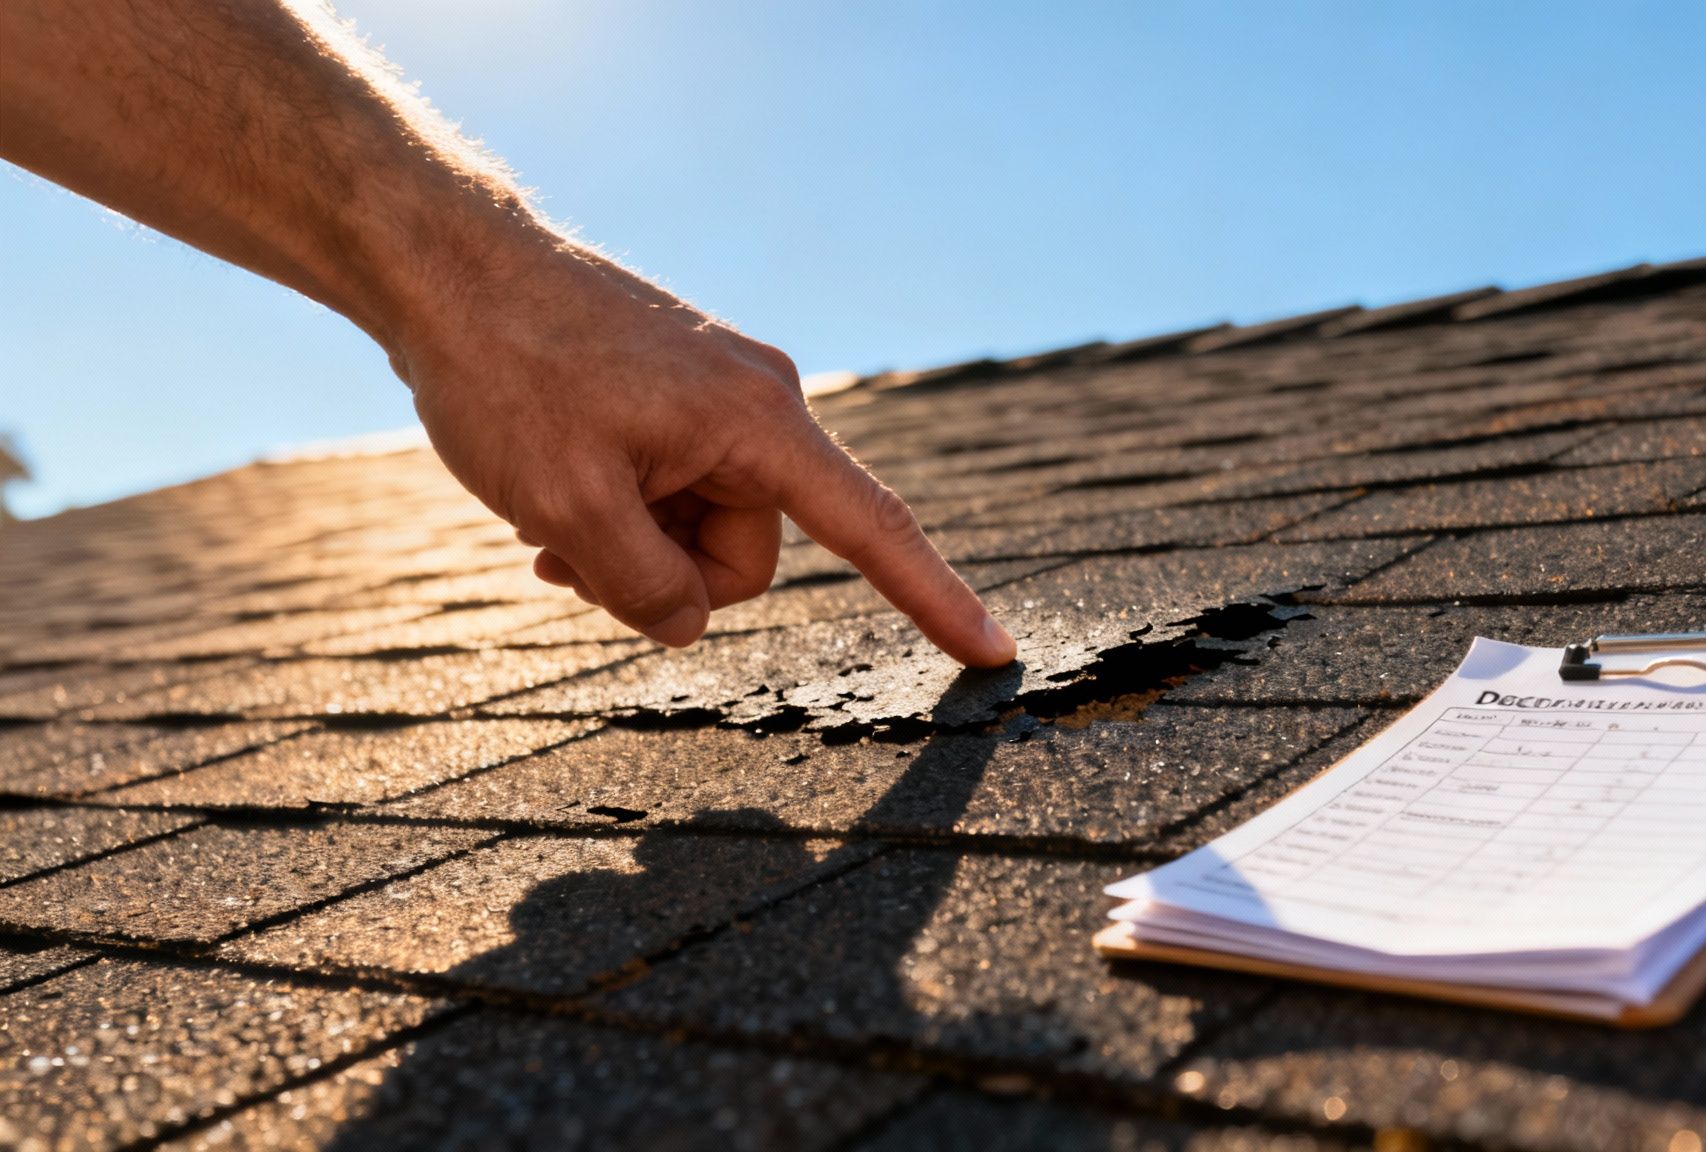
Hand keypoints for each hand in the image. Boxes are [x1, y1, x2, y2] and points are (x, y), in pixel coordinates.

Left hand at [391, 234, 1016, 667]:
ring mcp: (718, 400)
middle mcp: (758, 405)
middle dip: (665, 576)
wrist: (446, 266)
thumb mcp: (564, 505)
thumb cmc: (505, 370)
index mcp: (758, 423)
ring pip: (701, 530)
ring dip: (627, 546)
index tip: (995, 653)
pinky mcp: (678, 400)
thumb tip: (686, 624)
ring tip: (542, 518)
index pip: (872, 529)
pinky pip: (674, 491)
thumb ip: (642, 588)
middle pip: (749, 553)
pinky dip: (619, 514)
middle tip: (566, 549)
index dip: (936, 599)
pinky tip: (547, 503)